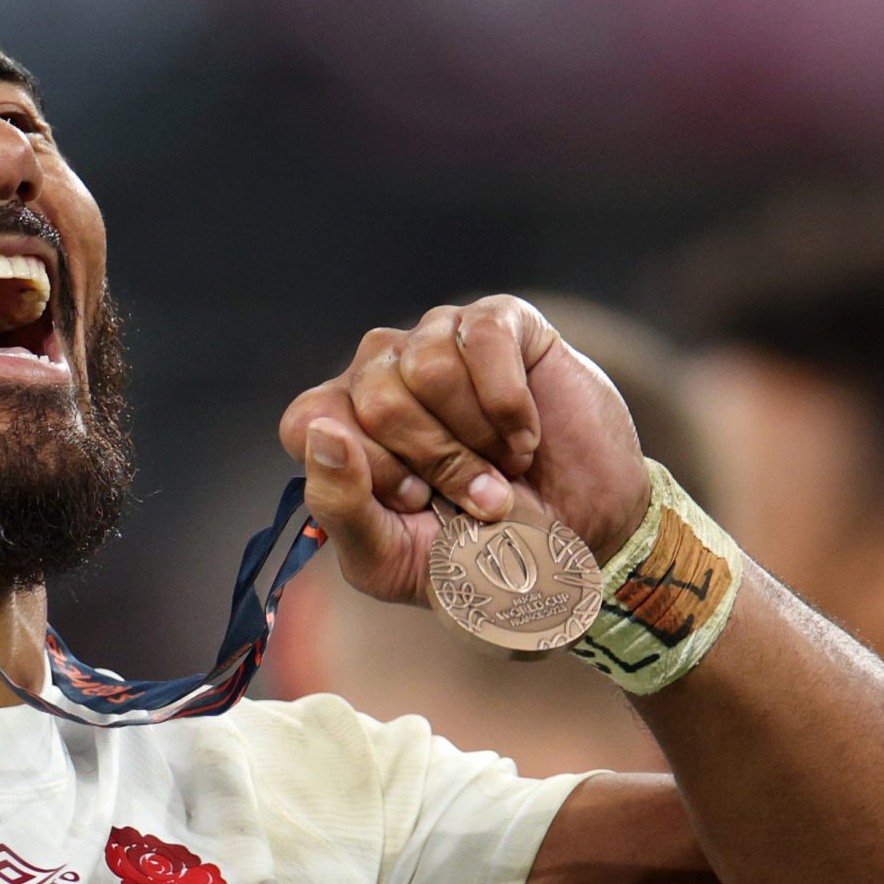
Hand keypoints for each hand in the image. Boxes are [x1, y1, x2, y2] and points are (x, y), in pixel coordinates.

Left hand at [277, 296, 651, 605]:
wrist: (575, 545)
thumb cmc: (473, 555)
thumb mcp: (391, 560)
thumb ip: (340, 507)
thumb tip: (322, 436)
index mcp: (342, 428)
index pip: (308, 422)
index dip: (368, 470)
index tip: (416, 504)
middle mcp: (379, 374)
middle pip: (375, 398)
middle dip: (438, 462)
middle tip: (479, 495)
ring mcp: (436, 340)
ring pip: (427, 365)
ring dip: (478, 435)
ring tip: (505, 463)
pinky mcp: (497, 323)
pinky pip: (483, 338)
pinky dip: (510, 404)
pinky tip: (526, 435)